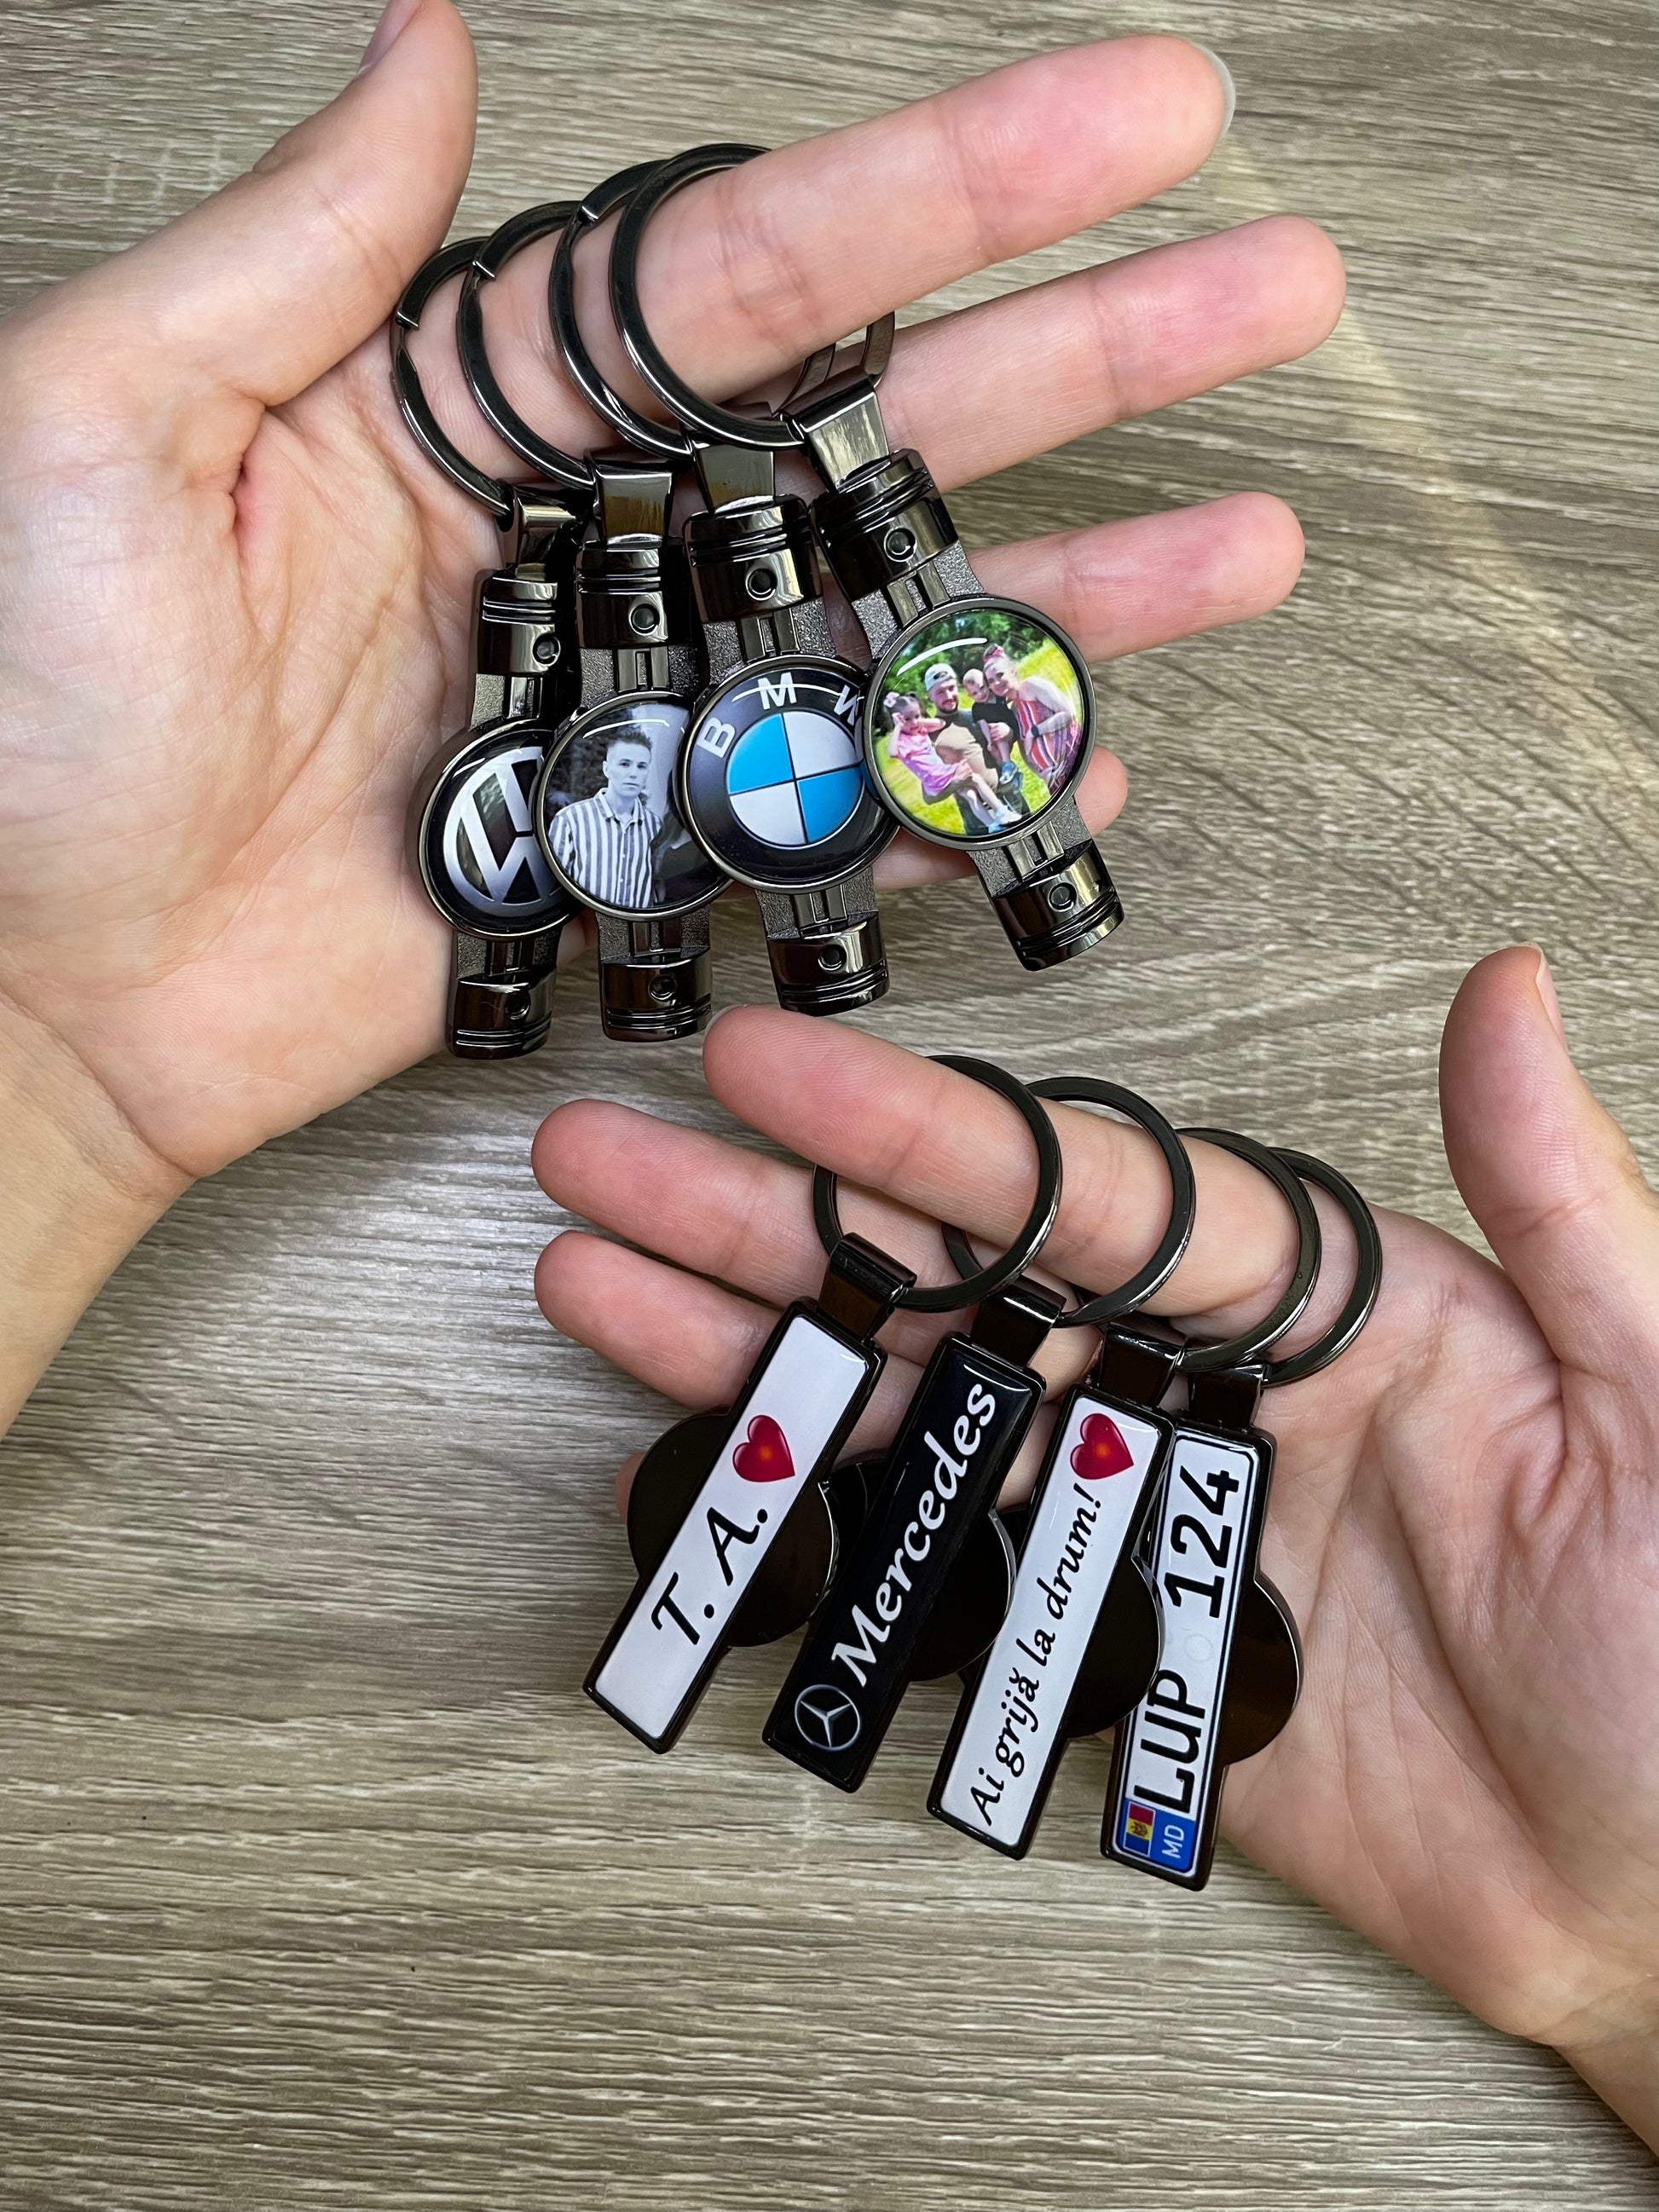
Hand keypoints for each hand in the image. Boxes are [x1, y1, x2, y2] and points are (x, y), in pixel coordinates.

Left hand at [0, 6, 1339, 1421]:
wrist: (25, 994)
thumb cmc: (15, 721)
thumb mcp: (96, 424)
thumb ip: (295, 249)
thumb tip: (426, 41)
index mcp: (463, 402)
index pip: (750, 272)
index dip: (953, 181)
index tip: (1136, 114)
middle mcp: (580, 541)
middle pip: (875, 426)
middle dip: (1087, 354)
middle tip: (1275, 287)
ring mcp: (628, 706)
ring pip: (889, 625)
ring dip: (1077, 586)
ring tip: (1251, 544)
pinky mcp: (639, 854)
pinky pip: (834, 816)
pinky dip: (958, 800)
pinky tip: (1085, 766)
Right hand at [532, 948, 1658, 2148]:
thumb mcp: (1658, 1391)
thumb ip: (1560, 1199)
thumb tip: (1504, 991)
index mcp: (1310, 1296)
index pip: (1076, 1189)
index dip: (913, 1133)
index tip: (770, 1073)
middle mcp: (1191, 1382)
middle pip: (942, 1280)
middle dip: (766, 1216)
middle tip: (605, 1155)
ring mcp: (1129, 1510)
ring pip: (905, 1406)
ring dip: (747, 1339)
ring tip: (594, 1274)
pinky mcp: (1102, 1638)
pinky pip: (930, 1563)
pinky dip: (813, 1515)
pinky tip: (702, 1455)